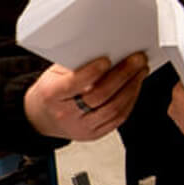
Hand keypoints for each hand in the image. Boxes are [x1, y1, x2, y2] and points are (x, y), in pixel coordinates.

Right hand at [25, 54, 149, 141]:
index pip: (74, 83)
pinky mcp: (94, 135)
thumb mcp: (53, 73)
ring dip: (132, 88)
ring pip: (113, 109)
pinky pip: (117, 119)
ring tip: (141, 71)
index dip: (92, 71)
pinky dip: (130, 101)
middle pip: (99, 96)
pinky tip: (135, 87)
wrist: (42, 118)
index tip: (108, 59)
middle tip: (137, 60)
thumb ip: (75, 64)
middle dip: (122, 75)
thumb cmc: (50, 91)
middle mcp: (66, 114)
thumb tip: (103, 50)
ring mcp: (81, 127)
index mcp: (52, 95)